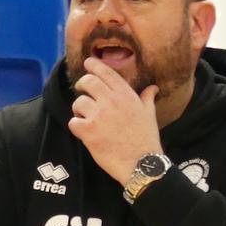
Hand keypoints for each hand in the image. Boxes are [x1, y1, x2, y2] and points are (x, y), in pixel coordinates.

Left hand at [68, 56, 163, 183]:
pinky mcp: (88, 131)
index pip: (106, 72)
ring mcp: (98, 115)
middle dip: (82, 84)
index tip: (88, 63)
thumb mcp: (150, 114)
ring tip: (85, 117)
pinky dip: (76, 126)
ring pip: (78, 102)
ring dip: (79, 109)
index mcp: (126, 95)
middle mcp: (111, 101)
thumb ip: (147, 98)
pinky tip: (84, 132)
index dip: (94, 65)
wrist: (141, 163)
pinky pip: (73, 122)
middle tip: (82, 90)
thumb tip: (152, 88)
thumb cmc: (146, 139)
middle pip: (87, 82)